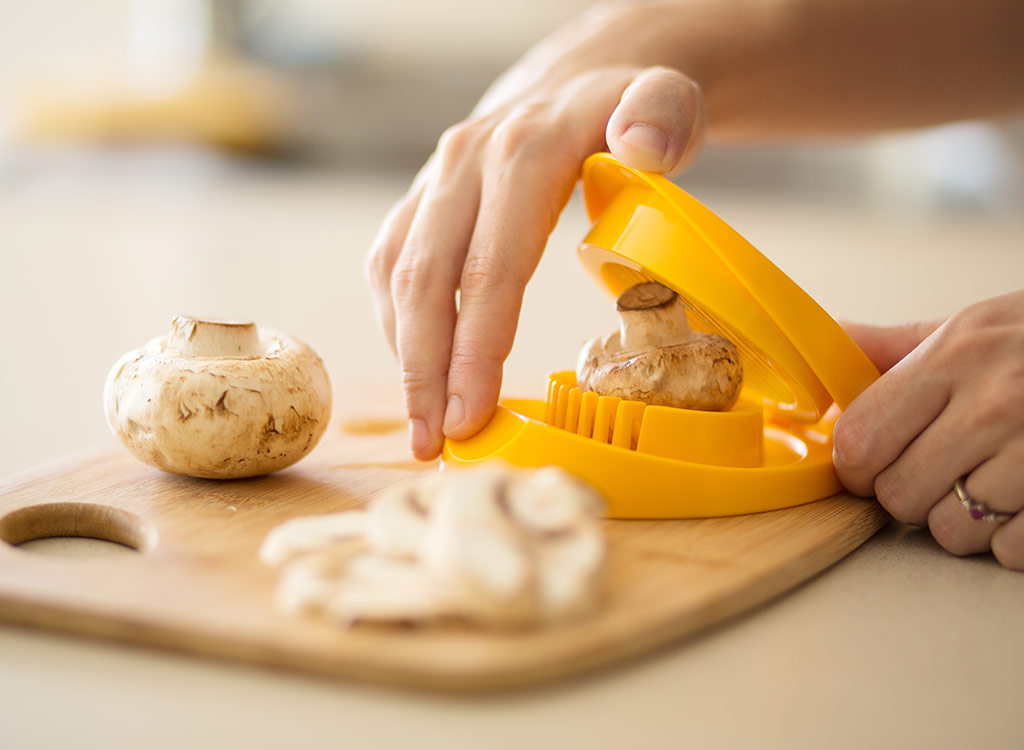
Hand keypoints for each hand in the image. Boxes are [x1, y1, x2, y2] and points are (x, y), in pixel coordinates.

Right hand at [365, 4, 705, 458]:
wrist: (570, 85)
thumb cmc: (623, 111)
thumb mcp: (665, 98)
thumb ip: (663, 113)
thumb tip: (642, 145)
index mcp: (520, 152)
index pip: (489, 266)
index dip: (475, 349)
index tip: (470, 418)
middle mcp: (462, 166)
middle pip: (427, 282)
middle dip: (426, 373)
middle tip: (435, 447)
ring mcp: (434, 184)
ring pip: (397, 279)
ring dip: (404, 360)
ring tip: (422, 431)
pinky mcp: (420, 203)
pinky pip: (390, 269)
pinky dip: (398, 329)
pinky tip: (418, 376)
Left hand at [834, 290, 1023, 569]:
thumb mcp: (973, 327)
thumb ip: (895, 348)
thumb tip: (828, 342)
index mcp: (955, 357)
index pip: (859, 441)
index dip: (855, 465)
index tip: (870, 463)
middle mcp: (996, 404)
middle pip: (897, 495)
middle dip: (909, 493)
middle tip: (940, 469)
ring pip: (950, 533)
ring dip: (963, 520)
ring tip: (993, 481)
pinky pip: (1008, 552)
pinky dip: (1012, 539)